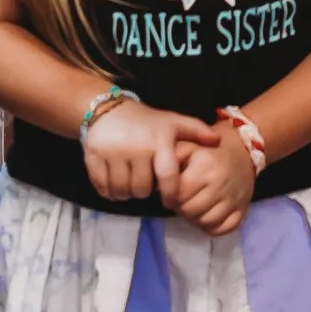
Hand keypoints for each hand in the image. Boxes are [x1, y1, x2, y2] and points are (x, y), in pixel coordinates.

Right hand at [79, 97, 214, 204]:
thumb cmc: (147, 121)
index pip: (167, 176)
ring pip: (122, 192)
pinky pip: (102, 189)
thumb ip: (196, 131)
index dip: (170, 194)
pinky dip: (110, 192)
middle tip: (145, 183)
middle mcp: (136, 148)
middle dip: (145, 191)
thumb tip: (218, 141)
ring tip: (131, 183)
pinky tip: (116, 182)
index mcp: (159, 141)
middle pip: (142, 189)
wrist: (109, 110)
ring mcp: (112, 154)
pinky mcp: (92, 159)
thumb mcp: (173, 122)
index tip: (169, 201)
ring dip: (127, 193)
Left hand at [160, 118, 258, 235]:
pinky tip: (209, 214)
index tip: (174, 191)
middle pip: (191, 211)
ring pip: (206, 222)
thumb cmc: (207, 149)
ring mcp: (234, 197)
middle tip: (185, 199)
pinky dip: (213, 227)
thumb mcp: (186, 146)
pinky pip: (223, 229)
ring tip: (196, 206)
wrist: (241, 148)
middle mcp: (221, 183)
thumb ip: (168, 161)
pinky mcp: (243, 208)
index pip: (178, 195)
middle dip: (183, 208)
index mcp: (204, 166)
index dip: (171, 196)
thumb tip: (153, 184)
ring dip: (197, 218)